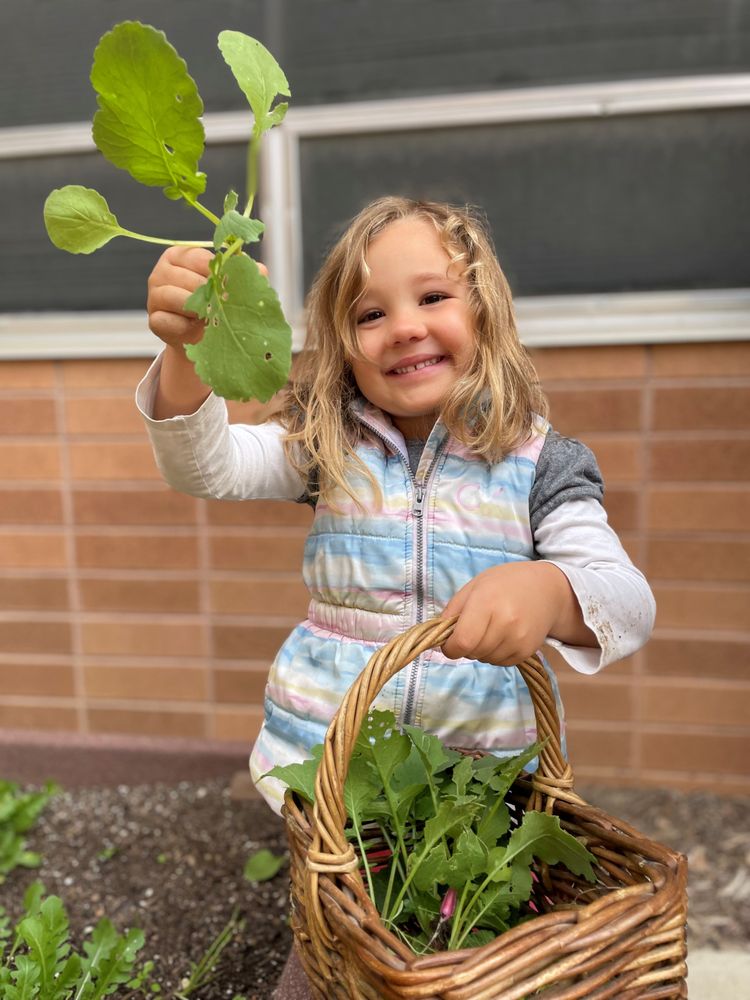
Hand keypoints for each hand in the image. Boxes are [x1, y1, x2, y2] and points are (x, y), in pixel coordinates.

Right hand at [146, 246, 268, 348]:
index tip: (230, 290)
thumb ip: (245, 274)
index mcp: (180, 255)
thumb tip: (260, 269)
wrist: (203, 340)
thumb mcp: (232, 287)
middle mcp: (161, 271)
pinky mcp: (153, 320)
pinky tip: (194, 330)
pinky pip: (168, 321)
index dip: (221, 277)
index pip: (203, 260)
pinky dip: (185, 328)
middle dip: (211, 297)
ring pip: (176, 298)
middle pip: (189, 279)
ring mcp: (154, 295)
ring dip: (198, 311)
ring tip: (209, 318)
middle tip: (222, 308)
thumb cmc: (218, 305)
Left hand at [440, 561, 594, 665]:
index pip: (462, 642)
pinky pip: (500, 663)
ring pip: (485, 660)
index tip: (450, 641)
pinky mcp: (527, 651)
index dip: (450, 647)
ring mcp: (519, 639)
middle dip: (465, 646)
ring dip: (481, 650)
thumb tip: (437, 637)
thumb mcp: (474, 587)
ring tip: (491, 629)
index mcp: (486, 603)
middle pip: (472, 653)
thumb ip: (452, 611)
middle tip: (474, 628)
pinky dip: (495, 654)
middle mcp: (505, 623)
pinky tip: (503, 636)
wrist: (547, 589)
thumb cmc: (505, 583)